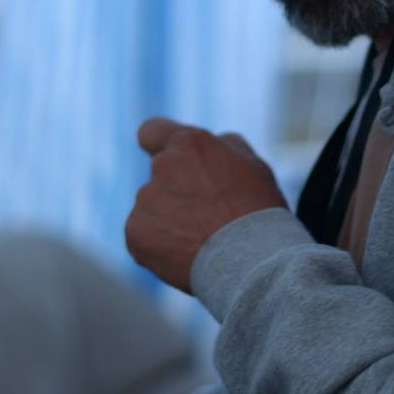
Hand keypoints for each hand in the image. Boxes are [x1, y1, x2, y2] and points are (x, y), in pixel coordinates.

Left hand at [127, 117, 288, 293]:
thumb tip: (214, 143)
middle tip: (206, 217)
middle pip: (160, 177)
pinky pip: (143, 237)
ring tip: (202, 242)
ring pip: (152, 209)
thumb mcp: (253, 165)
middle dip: (176, 192)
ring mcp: (145, 200)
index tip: (167, 161)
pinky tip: (186, 257)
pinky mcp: (135, 233)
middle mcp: (161, 166)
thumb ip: (225, 147)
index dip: (158, 145)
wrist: (251, 262)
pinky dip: (158, 247)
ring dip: (168, 221)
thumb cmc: (258, 212)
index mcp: (188, 144)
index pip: (151, 132)